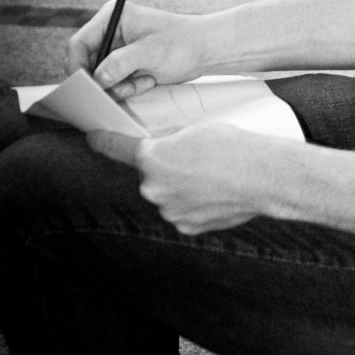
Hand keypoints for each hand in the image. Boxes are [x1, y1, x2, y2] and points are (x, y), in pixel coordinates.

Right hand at [68, 2, 208, 98]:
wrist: (205, 50)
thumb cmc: (183, 42)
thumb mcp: (151, 51)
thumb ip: (121, 63)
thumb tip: (97, 78)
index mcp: (112, 17)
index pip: (79, 43)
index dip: (77, 66)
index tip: (86, 86)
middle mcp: (111, 32)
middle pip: (85, 63)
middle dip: (102, 80)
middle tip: (121, 89)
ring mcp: (117, 50)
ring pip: (99, 77)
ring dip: (118, 86)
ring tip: (144, 80)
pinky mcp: (125, 65)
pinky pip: (113, 84)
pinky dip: (128, 88)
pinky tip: (148, 80)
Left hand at [88, 124, 266, 234]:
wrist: (261, 175)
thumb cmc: (231, 146)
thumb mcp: (193, 128)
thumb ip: (167, 138)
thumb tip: (159, 143)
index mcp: (152, 157)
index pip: (116, 148)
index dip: (102, 140)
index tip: (94, 137)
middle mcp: (153, 187)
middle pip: (149, 173)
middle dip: (164, 165)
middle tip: (193, 157)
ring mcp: (168, 210)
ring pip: (166, 193)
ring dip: (180, 185)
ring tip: (210, 175)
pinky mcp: (185, 226)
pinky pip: (181, 210)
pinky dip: (192, 202)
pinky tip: (214, 192)